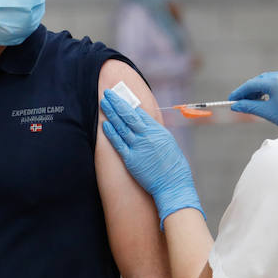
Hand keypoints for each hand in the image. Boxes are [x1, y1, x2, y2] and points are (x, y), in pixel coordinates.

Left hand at [100, 90, 202, 224]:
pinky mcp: (131, 160)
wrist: (173, 184)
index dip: (128, 103)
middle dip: (117, 103)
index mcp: (158, 131)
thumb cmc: (173, 166)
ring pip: (122, 126)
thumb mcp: (168, 143)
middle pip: (129, 116)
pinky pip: (119, 143)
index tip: (120, 95)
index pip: (140, 113)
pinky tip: (105, 124)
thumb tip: (145, 123)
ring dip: (111, 113)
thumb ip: (155, 132)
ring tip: (103, 103)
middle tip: (107, 93)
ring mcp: (138, 147)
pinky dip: (111, 133)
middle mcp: (147, 137)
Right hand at [228, 71, 277, 131]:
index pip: (251, 84)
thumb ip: (251, 107)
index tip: (231, 100)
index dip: (239, 93)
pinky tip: (267, 99)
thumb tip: (236, 106)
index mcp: (275, 82)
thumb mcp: (269, 112)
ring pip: (268, 80)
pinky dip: (269, 89)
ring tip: (254, 103)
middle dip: (248, 92)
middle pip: (259, 81)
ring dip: (259, 90)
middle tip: (240, 103)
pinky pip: (277, 82)